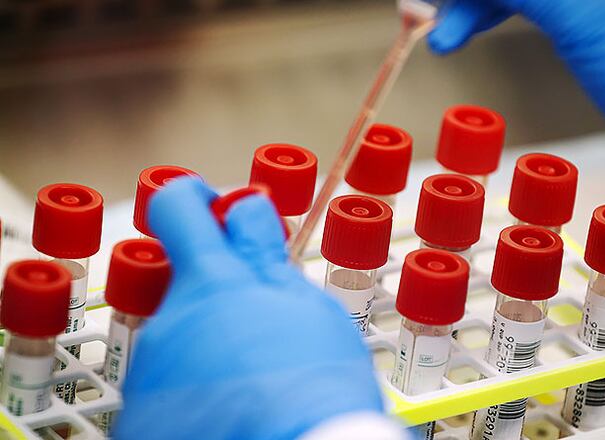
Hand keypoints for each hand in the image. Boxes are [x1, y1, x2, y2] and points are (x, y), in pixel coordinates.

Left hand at [112, 178, 383, 438]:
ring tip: (255, 377)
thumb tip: (245, 208)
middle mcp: (170, 320)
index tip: (214, 209)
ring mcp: (153, 370)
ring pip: (183, 336)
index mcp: (212, 283)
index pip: (179, 207)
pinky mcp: (142, 414)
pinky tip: (231, 405)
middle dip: (222, 291)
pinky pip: (169, 384)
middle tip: (264, 323)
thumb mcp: (306, 307)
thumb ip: (265, 254)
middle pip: (188, 284)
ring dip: (213, 344)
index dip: (196, 198)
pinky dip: (196, 387)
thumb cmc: (314, 390)